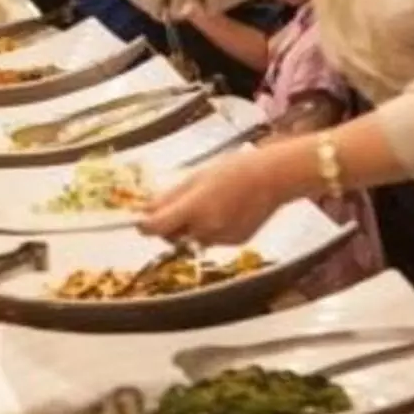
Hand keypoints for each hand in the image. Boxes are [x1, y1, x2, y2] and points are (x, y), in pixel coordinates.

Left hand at [139, 147, 289, 245]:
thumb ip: (169, 198)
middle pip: (172, 237)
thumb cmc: (233, 170)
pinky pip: (213, 239)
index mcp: (194, 208)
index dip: (144, 225)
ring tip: (211, 203)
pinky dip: (212, 229)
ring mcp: (222, 239)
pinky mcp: (235, 243)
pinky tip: (227, 210)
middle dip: (169, 225)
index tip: (139, 220)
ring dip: (192, 227)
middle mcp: (207, 228)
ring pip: (192, 239)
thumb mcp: (195, 177)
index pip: (155, 228)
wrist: (273, 177)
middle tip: (180, 205)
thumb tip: (144, 211)